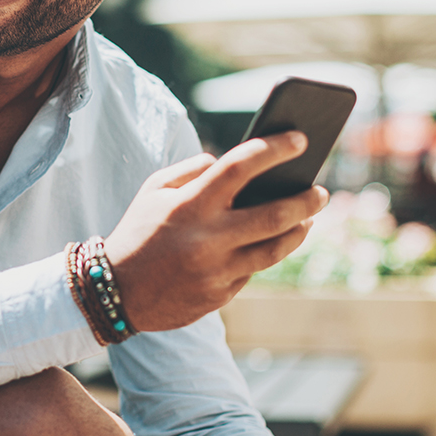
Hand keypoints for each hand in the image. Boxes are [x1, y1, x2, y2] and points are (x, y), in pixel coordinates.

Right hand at [104, 131, 327, 332]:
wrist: (116, 291)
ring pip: (274, 249)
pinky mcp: (219, 296)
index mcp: (190, 205)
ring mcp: (216, 271)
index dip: (274, 149)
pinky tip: (272, 242)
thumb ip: (191, 170)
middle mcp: (207, 238)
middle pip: (274, 215)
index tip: (300, 139)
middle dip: (305, 199)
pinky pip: (252, 271)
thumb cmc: (137, 232)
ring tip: (307, 217)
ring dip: (298, 230)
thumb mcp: (153, 191)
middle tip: (319, 190)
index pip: (240, 167)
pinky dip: (263, 254)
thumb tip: (226, 162)